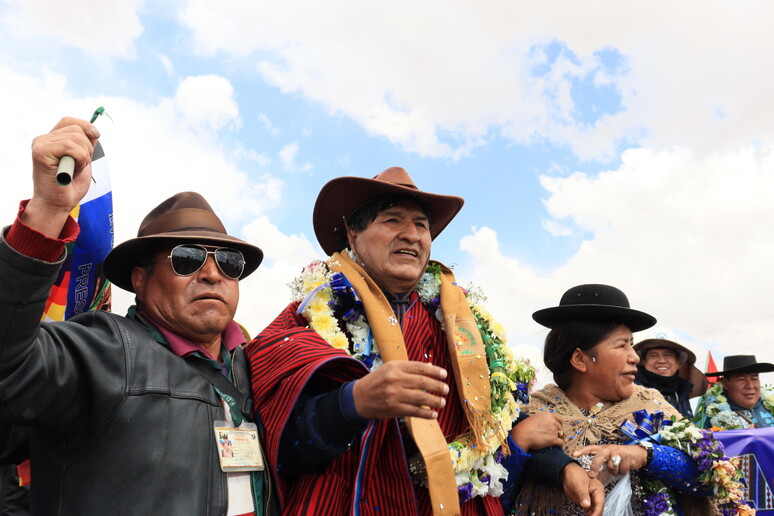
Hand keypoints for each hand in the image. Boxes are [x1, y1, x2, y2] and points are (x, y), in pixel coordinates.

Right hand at [24, 117, 99, 237]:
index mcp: (52, 140)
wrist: (57, 204)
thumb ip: (84, 145)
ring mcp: (40, 144)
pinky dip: (79, 160)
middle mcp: (43, 139)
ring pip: (76, 138)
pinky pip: (70, 147)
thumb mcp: (82, 160)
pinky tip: (71, 171)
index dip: (86, 127)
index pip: (70, 121)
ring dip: (84, 157)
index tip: (96, 137)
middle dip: (88, 149)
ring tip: (74, 170)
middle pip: (77, 130)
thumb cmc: (69, 186)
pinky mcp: (40, 152)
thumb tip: (93, 130)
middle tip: (80, 166)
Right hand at [352, 360, 448, 419]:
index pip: (420, 367)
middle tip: (446, 389)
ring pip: (421, 398)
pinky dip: (426, 413)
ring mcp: (394, 394)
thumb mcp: (390, 369)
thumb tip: (430, 367)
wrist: (359, 397)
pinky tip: (433, 414)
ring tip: (442, 402)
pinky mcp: (394, 408)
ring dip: (435, 401)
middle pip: (423, 382)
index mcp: (395, 366)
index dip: (434, 371)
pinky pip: (414, 411)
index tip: (444, 374)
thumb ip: (409, 369)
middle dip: (438, 386)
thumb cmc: (378, 381)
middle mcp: (395, 379)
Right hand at [510, 412, 563, 451]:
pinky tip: (557, 446)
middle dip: (556, 430)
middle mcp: (552, 422)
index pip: (560, 419)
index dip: (558, 423)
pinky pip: (561, 443)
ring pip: (560, 435)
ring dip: (556, 437)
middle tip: (549, 434)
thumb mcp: (534, 418)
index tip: (556, 427)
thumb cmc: (525, 426)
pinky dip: (560, 445)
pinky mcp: (553, 440)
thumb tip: (546, 424)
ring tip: (550, 440)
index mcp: (548, 415)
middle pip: (559, 427)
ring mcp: (553, 431)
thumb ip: (543, 419)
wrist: (522, 435)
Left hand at [562, 462, 603, 515]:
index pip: (600, 503)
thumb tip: (587, 505)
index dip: (597, 512)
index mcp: (598, 489)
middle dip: (595, 514)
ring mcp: (591, 498)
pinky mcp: (586, 501)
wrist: (567, 473)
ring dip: (592, 515)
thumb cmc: (574, 475)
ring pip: (594, 510)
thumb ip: (583, 495)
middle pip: (598, 508)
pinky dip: (589, 514)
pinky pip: (589, 509)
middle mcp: (596, 494)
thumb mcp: (579, 484)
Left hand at [573, 444, 647, 478]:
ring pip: (611, 467)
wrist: (638, 453)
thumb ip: (602, 465)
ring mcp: (618, 452)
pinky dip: (622, 472)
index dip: (582, 451)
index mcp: (604, 449)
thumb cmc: (621, 457)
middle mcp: (609, 449)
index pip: (591, 448)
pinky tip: (625, 467)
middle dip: (594, 466)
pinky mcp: (626, 457)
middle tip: (591, 474)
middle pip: (599, 457)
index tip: (574, 454)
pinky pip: (620, 470)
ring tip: (619, 467)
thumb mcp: (610, 458)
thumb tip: (594, 476)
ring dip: (615, 471)